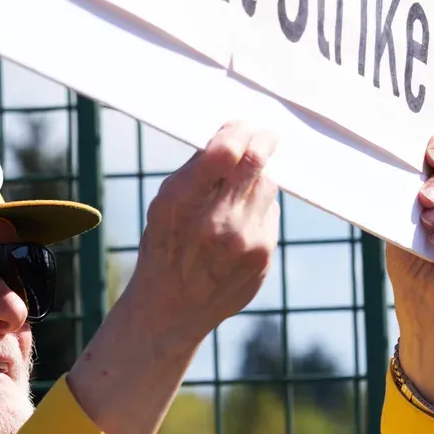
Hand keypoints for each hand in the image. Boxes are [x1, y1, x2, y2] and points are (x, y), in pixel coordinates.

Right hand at [128, 122, 280, 343]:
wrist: (171, 308)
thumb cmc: (164, 247)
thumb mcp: (163, 206)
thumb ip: (195, 173)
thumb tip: (230, 136)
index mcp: (182, 204)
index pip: (224, 152)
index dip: (238, 131)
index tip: (241, 125)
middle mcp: (215, 223)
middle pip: (256, 163)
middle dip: (262, 143)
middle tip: (264, 135)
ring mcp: (243, 242)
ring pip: (267, 186)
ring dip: (257, 179)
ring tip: (238, 192)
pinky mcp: (262, 256)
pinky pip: (270, 215)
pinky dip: (258, 211)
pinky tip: (238, 227)